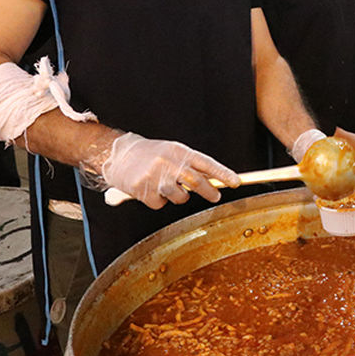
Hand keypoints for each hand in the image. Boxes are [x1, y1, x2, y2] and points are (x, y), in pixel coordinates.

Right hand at [99, 132, 239, 208]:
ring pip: (180, 197)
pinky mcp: (143, 189)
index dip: (222, 173)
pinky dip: (159, 201)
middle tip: (214, 196)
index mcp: (178, 151)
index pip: (205, 163)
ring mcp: (155, 176)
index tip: (236, 182)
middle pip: (196, 181)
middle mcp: (168, 162)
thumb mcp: (172, 152)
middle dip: (209, 191)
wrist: (119, 154)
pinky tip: (151, 190)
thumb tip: (214, 178)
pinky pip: (160, 204)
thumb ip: (191, 164)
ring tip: (168, 187)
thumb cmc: (150, 154)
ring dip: (179, 197)